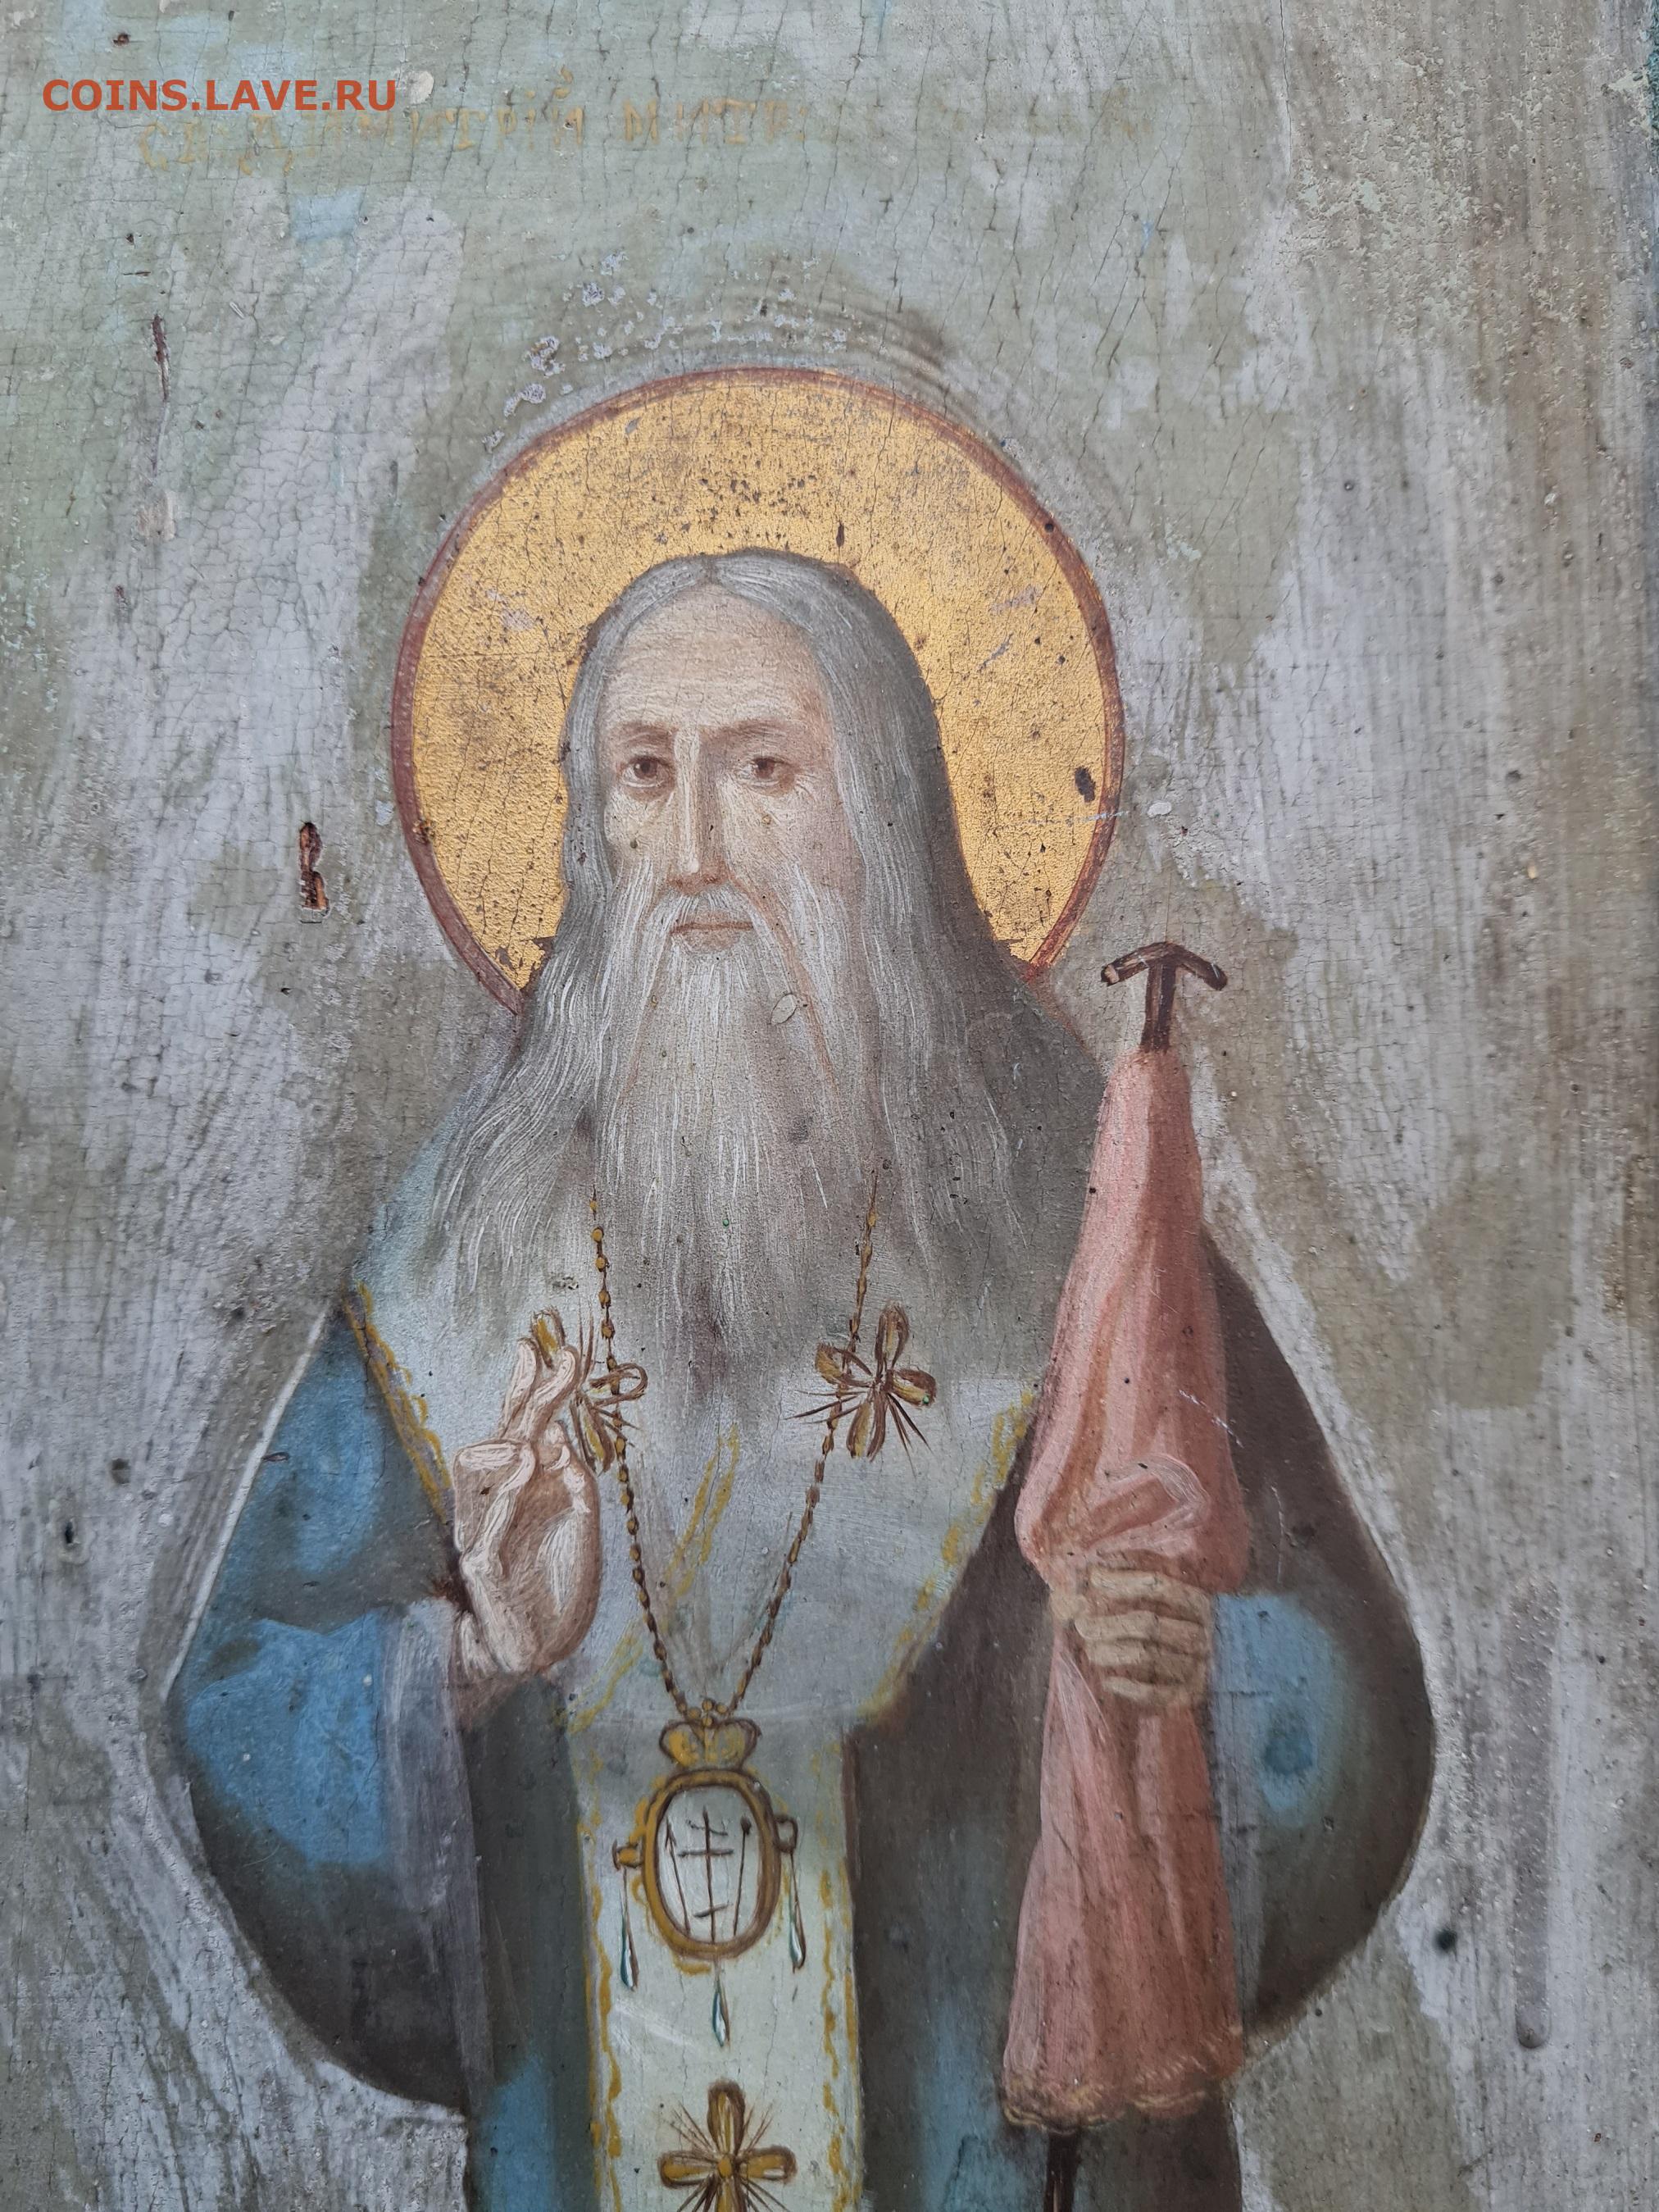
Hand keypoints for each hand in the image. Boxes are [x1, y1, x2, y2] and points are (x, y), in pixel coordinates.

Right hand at [451, 1332, 600, 1698]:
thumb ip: (572, 1479)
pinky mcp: (480, 1564)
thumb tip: (556, 1435)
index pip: (520, 1426)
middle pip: (503, 1432)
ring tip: (537, 1443)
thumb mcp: (583, 1522)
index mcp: (525, 1484)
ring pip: (472, 1462)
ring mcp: (483, 1527)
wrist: (546, 1649)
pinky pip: (486, 1522)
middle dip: (532, 1394)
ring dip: (506, 1442)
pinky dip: (508, 1492)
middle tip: (562, 1361)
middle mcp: (499, 1497)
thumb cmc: (564, 1585)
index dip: (527, 1386)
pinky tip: (529, 1464)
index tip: (545, 1347)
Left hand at [1054, 1568, 1213, 1708]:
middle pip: (1148, 1623)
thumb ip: (1145, 1577)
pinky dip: (1130, 1689)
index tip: (1094, 1579)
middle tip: (1082, 1625)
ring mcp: (1197, 1665)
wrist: (1237, 1665)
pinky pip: (1157, 1693)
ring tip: (1091, 1651)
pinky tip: (1110, 1682)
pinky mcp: (1191, 1694)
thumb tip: (1102, 1560)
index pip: (1158, 1586)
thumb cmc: (1196, 1623)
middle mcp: (1200, 1632)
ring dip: (1113, 1653)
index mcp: (1199, 1602)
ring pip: (1148, 1656)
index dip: (1124, 1581)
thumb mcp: (1182, 1596)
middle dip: (1110, 1623)